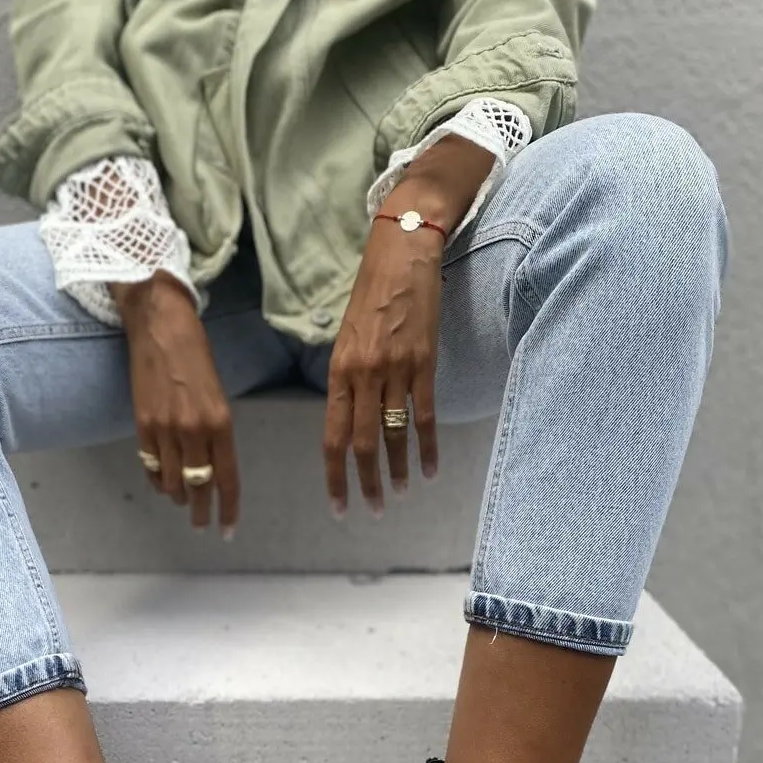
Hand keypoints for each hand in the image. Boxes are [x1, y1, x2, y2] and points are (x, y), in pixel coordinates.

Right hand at [113, 272, 238, 536]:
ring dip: (178, 496)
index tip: (227, 530)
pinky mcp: (141, 423)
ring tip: (182, 502)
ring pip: (172, 481)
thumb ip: (216, 430)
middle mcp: (193, 430)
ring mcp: (164, 429)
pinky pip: (151, 465)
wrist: (159, 324)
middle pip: (199, 486)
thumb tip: (212, 463)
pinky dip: (158, 480)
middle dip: (201, 511)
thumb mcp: (217, 394)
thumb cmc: (195, 353)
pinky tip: (163, 485)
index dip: (228, 508)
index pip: (226, 478)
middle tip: (201, 525)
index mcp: (220, 422)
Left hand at [323, 134, 495, 515]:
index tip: (339, 504)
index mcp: (339, 369)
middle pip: (361, 442)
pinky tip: (429, 469)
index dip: (335, 474)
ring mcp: (394, 368)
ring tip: (398, 497)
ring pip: (393, 433)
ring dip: (395, 470)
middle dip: (365, 482)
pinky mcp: (424, 361)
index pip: (333, 434)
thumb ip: (349, 376)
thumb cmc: (374, 291)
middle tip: (372, 511)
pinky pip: (424, 414)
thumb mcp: (349, 335)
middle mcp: (363, 373)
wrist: (403, 251)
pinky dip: (427, 446)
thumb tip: (352, 414)